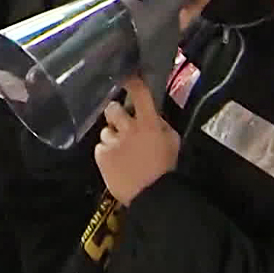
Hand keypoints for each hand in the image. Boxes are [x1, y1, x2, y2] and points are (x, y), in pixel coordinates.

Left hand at [95, 77, 180, 206]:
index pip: (139, 93)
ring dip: (112, 138)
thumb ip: (161, 124)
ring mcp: (113, 142)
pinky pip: (100, 148)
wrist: (153, 196)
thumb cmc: (166, 169)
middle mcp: (128, 128)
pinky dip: (106, 154)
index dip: (131, 82)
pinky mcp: (101, 155)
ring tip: (122, 153)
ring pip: (105, 131)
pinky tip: (117, 164)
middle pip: (112, 108)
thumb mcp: (173, 141)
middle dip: (115, 114)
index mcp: (149, 123)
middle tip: (122, 125)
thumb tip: (152, 114)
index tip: (126, 76)